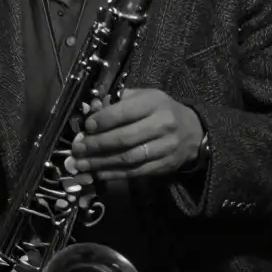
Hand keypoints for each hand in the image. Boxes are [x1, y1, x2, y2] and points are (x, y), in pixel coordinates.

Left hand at [70, 87, 203, 180]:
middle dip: (97, 144)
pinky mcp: (164, 166)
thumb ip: (118, 101)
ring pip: (129, 158)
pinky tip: (98, 172)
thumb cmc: (160, 110)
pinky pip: (136, 172)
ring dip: (101, 162)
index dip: (103, 120)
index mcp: (155, 103)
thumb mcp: (144, 97)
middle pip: (125, 138)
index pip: (125, 112)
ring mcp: (165, 148)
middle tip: (78, 148)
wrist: (193, 132)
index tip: (86, 126)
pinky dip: (114, 174)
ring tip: (82, 164)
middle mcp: (162, 125)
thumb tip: (91, 108)